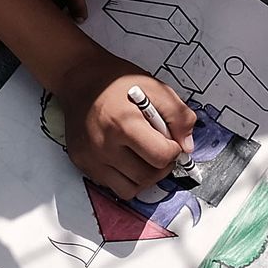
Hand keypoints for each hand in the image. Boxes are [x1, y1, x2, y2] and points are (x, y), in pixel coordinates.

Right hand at [52, 48, 194, 199]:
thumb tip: (187, 146)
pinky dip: (124, 178)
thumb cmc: (117, 82)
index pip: (160, 157)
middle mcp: (104, 145)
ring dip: (144, 177)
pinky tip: (126, 159)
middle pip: (147, 176)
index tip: (171, 142)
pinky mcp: (82, 163)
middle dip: (161, 166)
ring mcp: (91, 157)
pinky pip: (111, 186)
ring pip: (130, 189)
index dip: (173, 150)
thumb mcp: (156, 88)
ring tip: (144, 157)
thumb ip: (179, 116)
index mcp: (124, 123)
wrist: (80, 79)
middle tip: (160, 150)